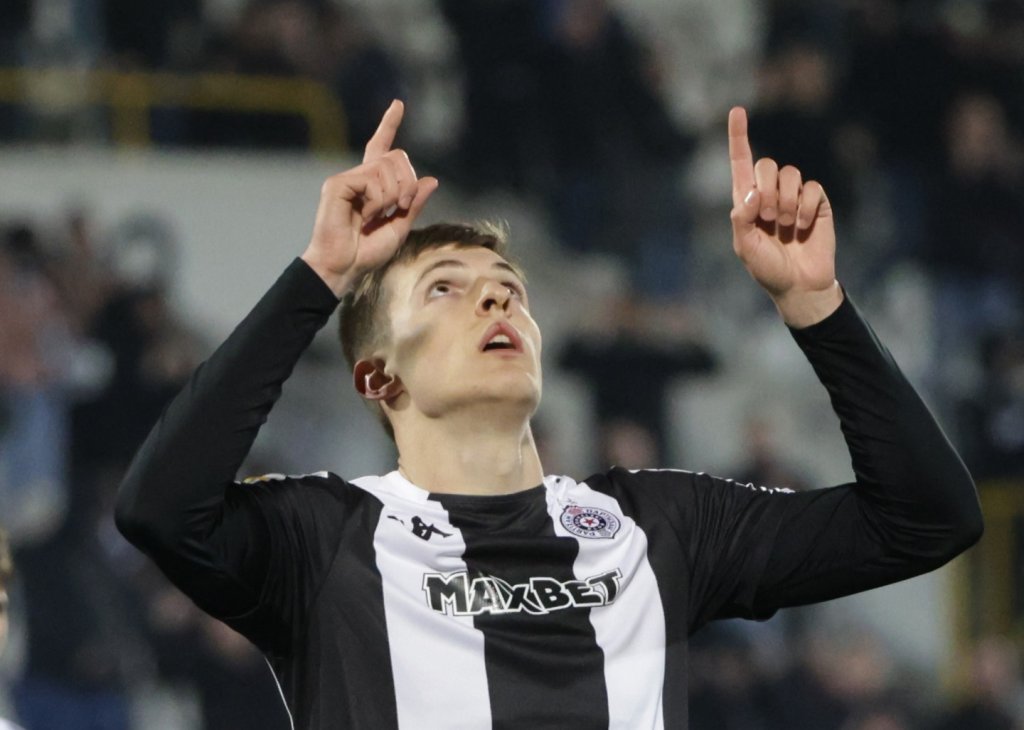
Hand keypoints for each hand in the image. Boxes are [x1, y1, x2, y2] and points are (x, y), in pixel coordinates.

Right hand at [302, 100, 438, 295]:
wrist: (344, 268)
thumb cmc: (367, 253)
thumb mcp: (400, 227)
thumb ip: (414, 203)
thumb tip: (431, 180)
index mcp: (372, 185)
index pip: (382, 148)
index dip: (389, 125)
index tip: (398, 104)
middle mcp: (359, 176)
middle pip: (397, 158)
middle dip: (408, 183)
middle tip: (399, 207)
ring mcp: (347, 178)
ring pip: (388, 168)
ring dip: (391, 197)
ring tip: (375, 217)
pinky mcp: (338, 184)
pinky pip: (372, 180)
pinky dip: (377, 201)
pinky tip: (364, 216)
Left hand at [728, 107, 841, 326]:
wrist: (799, 285)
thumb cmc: (767, 268)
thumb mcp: (745, 246)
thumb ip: (742, 217)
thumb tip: (751, 192)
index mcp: (747, 200)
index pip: (741, 161)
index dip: (739, 136)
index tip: (737, 110)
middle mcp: (770, 193)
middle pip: (768, 165)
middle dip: (767, 191)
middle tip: (769, 220)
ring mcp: (794, 196)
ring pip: (791, 174)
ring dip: (786, 203)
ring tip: (786, 227)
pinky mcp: (817, 202)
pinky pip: (812, 188)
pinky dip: (805, 208)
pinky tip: (803, 228)